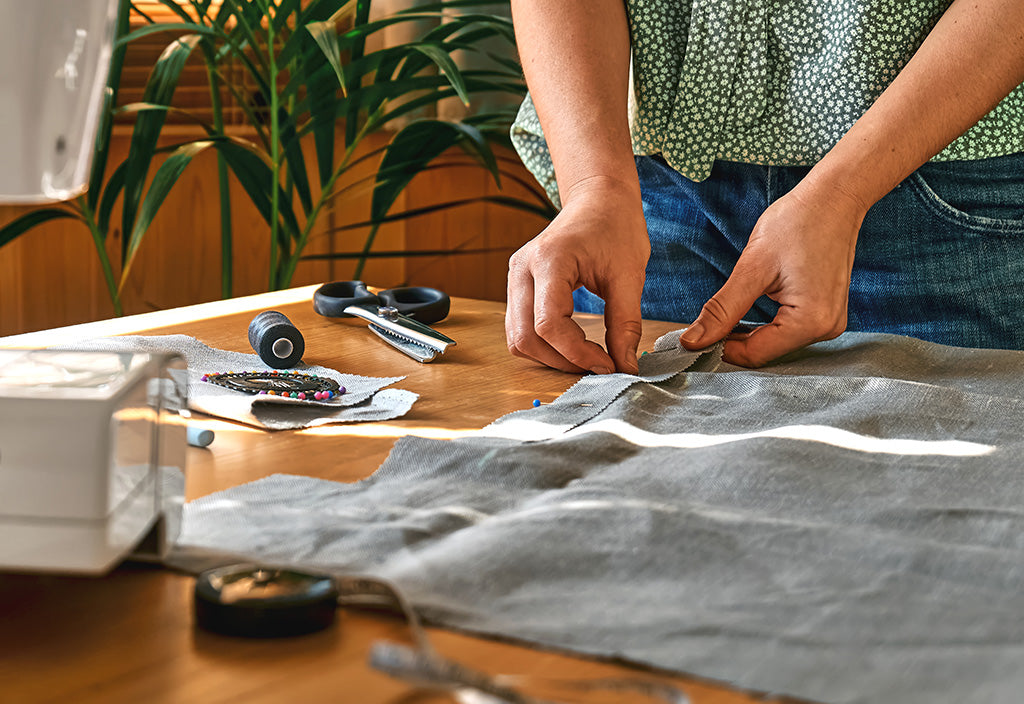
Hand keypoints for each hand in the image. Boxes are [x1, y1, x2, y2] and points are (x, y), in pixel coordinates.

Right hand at [506, 178, 649, 373]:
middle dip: (562, 361)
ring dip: (550, 357)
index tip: (609, 364)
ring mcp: (515, 277)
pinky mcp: (518, 285)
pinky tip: (573, 344)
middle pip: (525, 336)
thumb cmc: (616, 227)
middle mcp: (522, 269)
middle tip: (598, 366)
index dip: (577, 353)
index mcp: (549, 260)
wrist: (599, 199)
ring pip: (517, 338)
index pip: (549, 324)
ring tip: (586, 357)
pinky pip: (520, 328)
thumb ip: (625, 324)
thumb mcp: (629, 275)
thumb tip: (625, 366)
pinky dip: (543, 345)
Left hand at [679, 181, 866, 366]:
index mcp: (811, 322)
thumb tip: (692, 341)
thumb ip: (722, 309)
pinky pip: (787, 329)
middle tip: (702, 327)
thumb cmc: (798, 222)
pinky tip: (747, 311)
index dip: (720, 349)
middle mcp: (826, 329)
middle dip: (732, 341)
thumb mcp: (752, 268)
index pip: (755, 355)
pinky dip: (764, 325)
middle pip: (766, 351)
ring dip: (747, 333)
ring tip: (724, 315)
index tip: (692, 340)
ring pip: (775, 342)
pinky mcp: (826, 312)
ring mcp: (830, 321)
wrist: (833, 197)